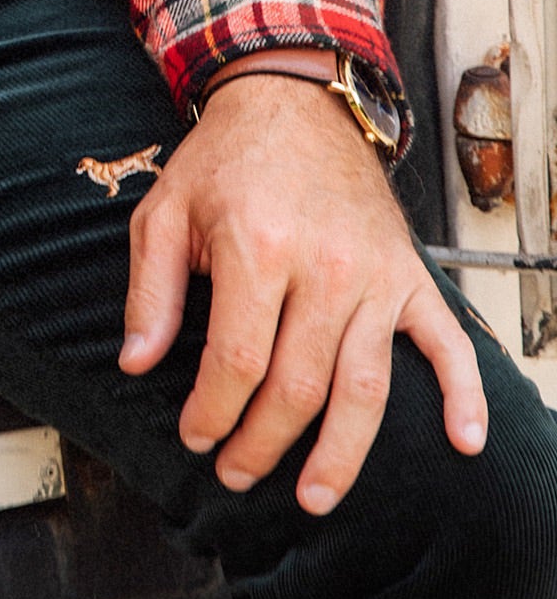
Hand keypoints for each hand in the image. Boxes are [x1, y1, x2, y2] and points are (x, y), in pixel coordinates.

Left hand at [120, 70, 485, 514]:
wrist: (294, 102)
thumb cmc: (223, 162)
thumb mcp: (163, 213)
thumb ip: (151, 293)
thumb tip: (135, 366)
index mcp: (260, 251)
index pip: (238, 362)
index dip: (212, 413)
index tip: (194, 437)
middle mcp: (326, 269)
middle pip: (299, 388)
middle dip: (262, 445)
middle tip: (234, 473)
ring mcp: (377, 277)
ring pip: (366, 388)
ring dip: (341, 454)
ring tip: (313, 496)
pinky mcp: (413, 277)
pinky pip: (449, 344)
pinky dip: (463, 397)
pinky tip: (463, 444)